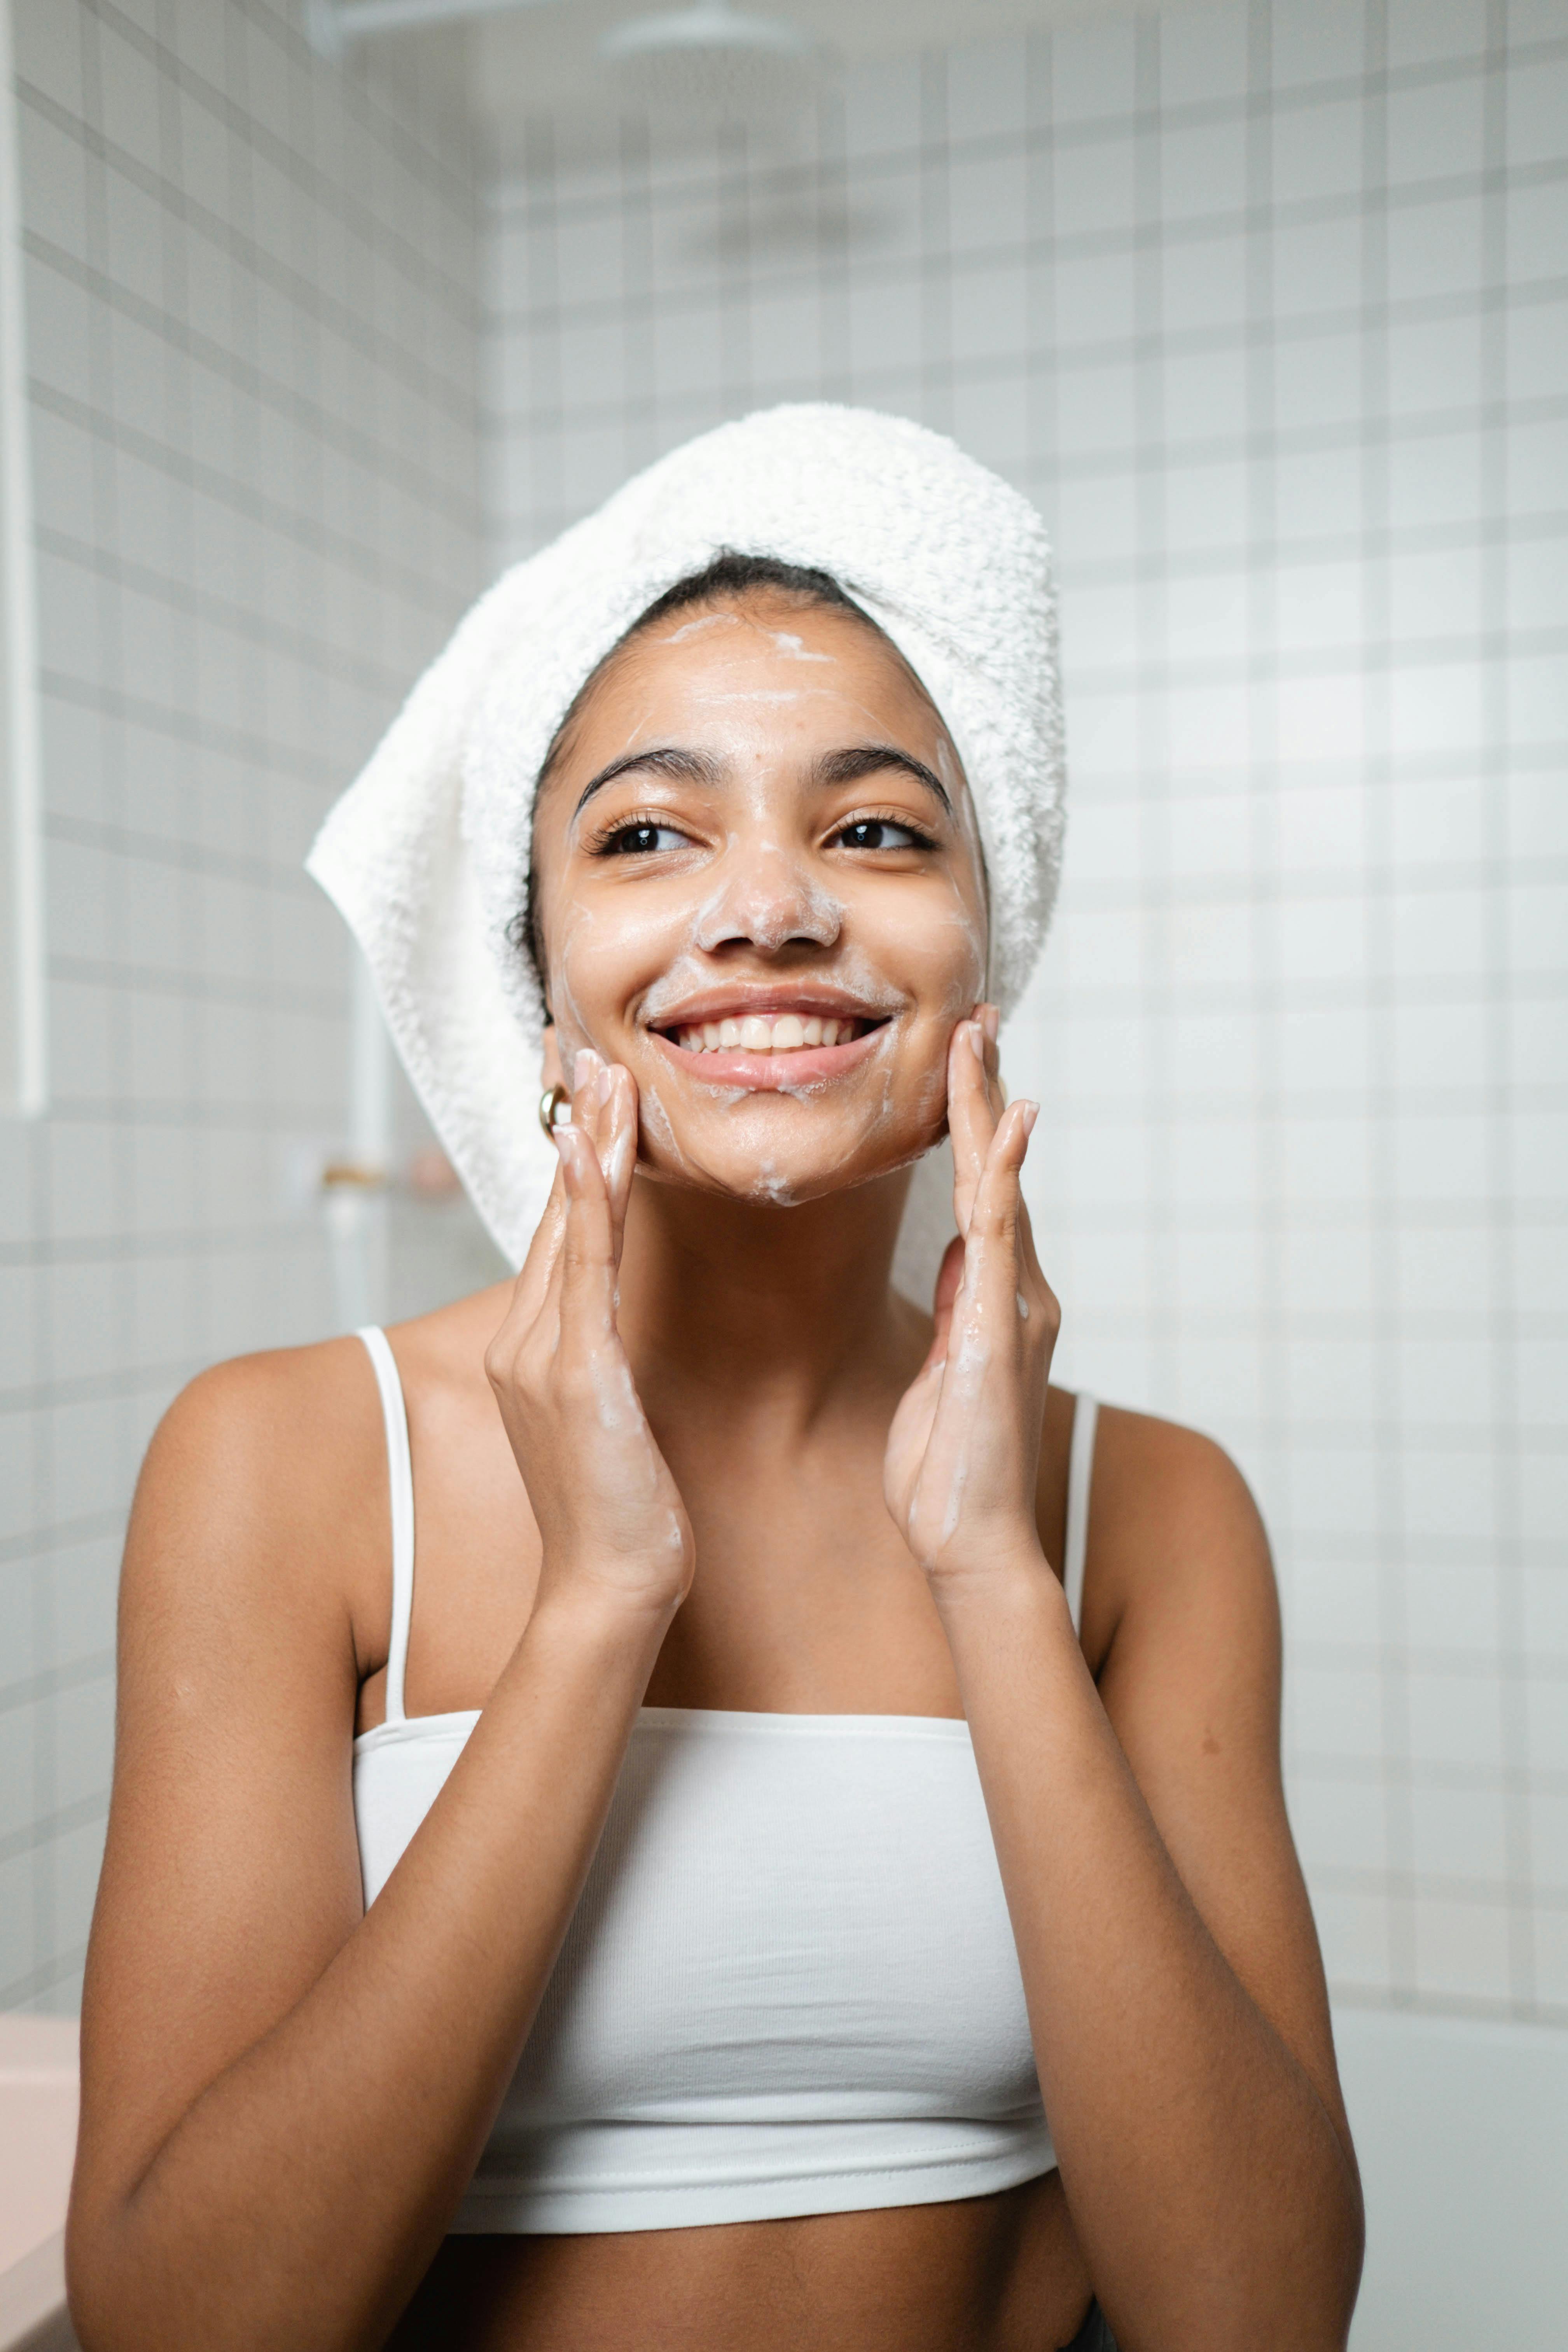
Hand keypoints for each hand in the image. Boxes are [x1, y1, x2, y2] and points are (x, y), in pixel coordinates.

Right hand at [485, 1049, 694, 1619]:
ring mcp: (542, 1354)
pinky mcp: (575, 1372)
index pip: (560, 1231)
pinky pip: (584, 1270)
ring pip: (569, 1225)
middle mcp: (525, 1339)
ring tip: (601, 1075)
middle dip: (574, 1128)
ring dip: (586, 1144)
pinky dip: (588, 1204)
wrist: (609, 1586)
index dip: (573, 1158)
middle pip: (557, 1212)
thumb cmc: (622, 1510)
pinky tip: (593, 1151)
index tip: (584, 1092)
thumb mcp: (609, 1416)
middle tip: (587, 1051)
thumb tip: (615, 1324)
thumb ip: (602, 1358)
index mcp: (533, 1347)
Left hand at [883, 1007, 1059, 1590]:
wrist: (970, 1541)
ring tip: (980, 1037)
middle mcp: (1015, 1290)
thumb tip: (961, 1256)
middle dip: (986, 1093)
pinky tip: (1004, 1122)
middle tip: (979, 1018)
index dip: (972, 1125)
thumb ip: (956, 1310)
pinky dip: (1001, 1172)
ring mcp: (1012, 1304)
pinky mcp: (998, 1325)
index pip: (981, 1192)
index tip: (965, 1063)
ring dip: (987, 1108)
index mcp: (993, 1299)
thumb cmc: (948, 1473)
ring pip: (998, 1184)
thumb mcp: (940, 1373)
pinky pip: (1000, 1232)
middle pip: (995, 1171)